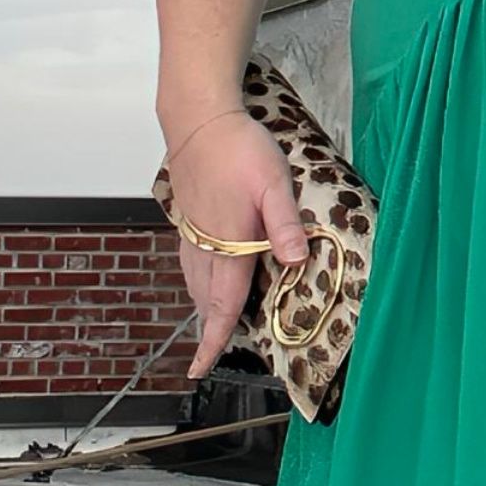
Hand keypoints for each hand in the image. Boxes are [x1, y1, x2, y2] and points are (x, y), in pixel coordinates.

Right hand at [156, 110, 312, 379]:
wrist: (198, 117)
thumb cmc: (238, 147)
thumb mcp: (273, 182)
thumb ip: (283, 224)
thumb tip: (297, 262)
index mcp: (228, 245)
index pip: (222, 304)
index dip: (213, 339)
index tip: (200, 368)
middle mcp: (205, 246)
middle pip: (205, 299)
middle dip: (210, 328)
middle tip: (211, 353)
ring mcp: (192, 232)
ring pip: (194, 282)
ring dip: (203, 306)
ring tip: (212, 323)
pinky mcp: (188, 218)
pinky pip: (190, 262)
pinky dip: (197, 281)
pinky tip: (205, 278)